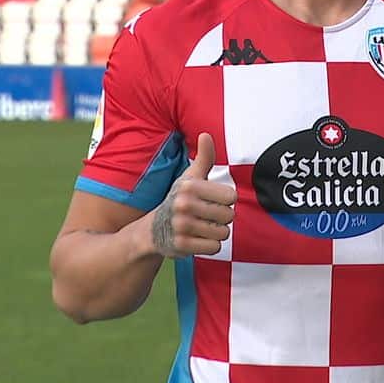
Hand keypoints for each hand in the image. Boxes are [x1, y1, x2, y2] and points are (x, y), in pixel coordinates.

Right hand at [149, 133, 235, 257]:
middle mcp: (184, 205)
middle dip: (221, 218)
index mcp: (190, 186)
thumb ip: (204, 157)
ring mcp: (181, 226)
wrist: (152, 230)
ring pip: (223, 233)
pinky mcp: (182, 245)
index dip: (225, 201)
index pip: (231, 197)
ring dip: (216, 233)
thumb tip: (206, 134)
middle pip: (229, 216)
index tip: (211, 200)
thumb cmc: (179, 199)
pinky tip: (197, 239)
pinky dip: (209, 245)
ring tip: (201, 227)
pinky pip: (215, 248)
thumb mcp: (190, 177)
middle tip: (205, 216)